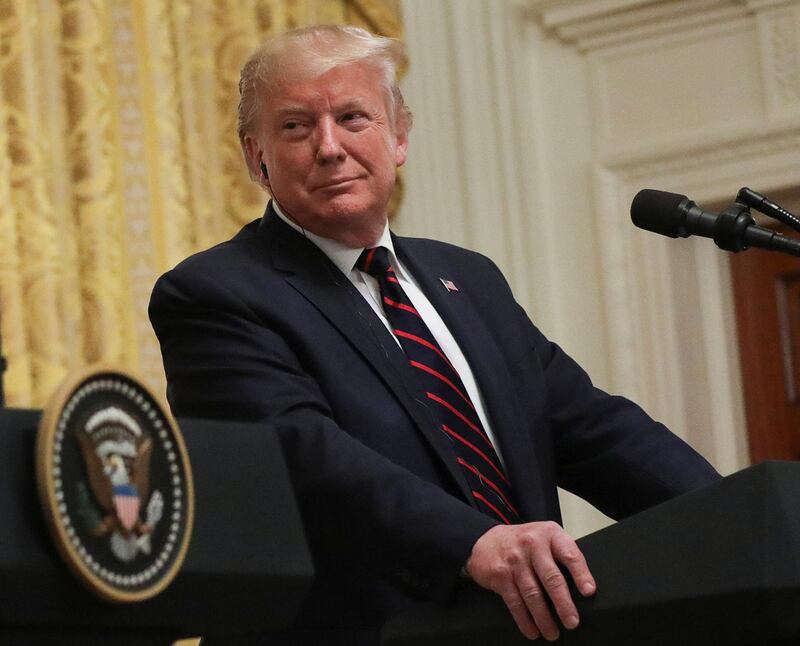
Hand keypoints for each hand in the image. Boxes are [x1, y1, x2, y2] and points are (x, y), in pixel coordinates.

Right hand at [464, 521, 595, 640]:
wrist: (486, 541)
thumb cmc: (524, 543)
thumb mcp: (545, 538)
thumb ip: (562, 554)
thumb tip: (584, 587)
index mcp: (550, 535)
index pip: (569, 554)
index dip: (580, 574)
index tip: (588, 591)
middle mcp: (532, 545)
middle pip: (551, 577)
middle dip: (563, 603)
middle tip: (572, 622)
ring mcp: (515, 560)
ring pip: (533, 594)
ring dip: (544, 617)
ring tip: (553, 633)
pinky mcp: (500, 575)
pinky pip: (515, 601)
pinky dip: (524, 620)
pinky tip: (532, 630)